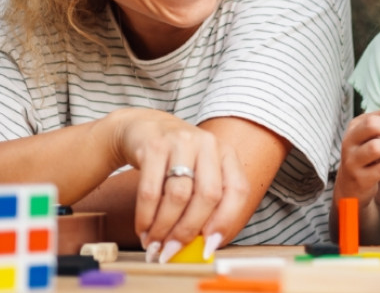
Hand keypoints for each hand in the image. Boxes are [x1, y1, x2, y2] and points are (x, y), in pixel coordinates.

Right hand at [105, 108, 225, 259]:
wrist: (142, 128)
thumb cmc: (175, 161)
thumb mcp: (198, 174)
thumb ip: (205, 206)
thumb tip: (203, 248)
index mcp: (226, 154)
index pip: (237, 190)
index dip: (225, 222)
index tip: (208, 248)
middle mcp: (208, 144)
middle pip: (208, 195)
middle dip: (188, 230)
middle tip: (171, 251)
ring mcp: (181, 142)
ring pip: (178, 195)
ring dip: (164, 227)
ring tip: (153, 244)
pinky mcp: (153, 146)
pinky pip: (150, 190)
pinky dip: (146, 216)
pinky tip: (143, 229)